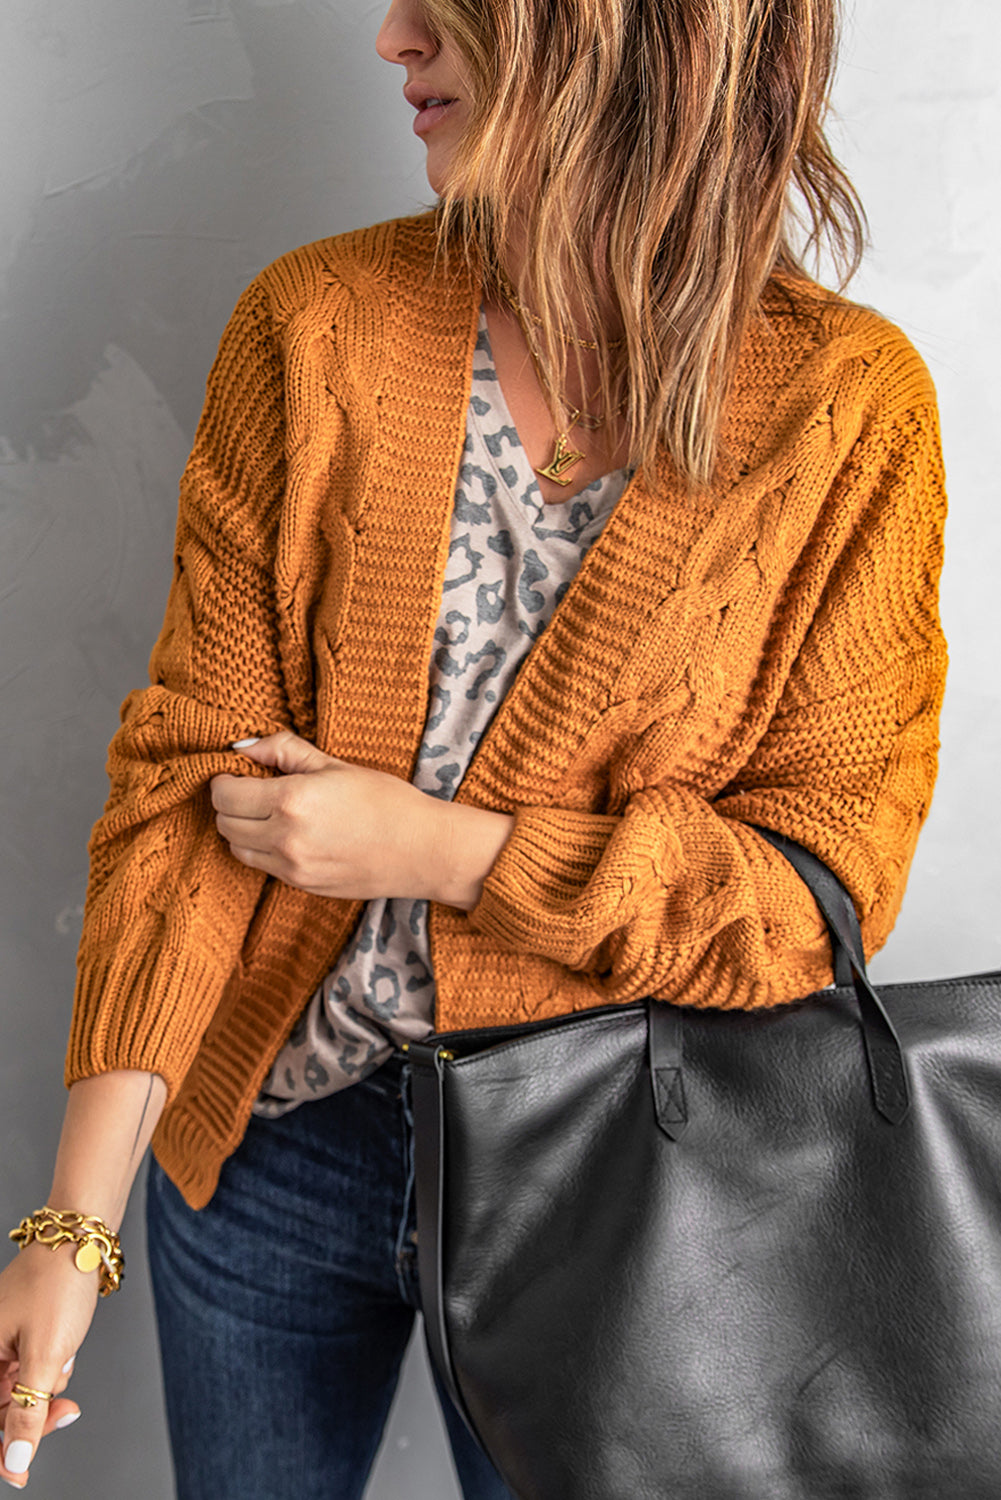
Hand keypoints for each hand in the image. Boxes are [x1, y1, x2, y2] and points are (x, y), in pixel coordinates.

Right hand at [0, 1243, 95, 1488]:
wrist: (81, 1237)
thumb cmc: (58, 1287)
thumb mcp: (45, 1357)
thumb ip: (27, 1413)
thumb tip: (14, 1466)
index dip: (2, 1450)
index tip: (21, 1477)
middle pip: (5, 1407)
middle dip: (37, 1410)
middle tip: (68, 1410)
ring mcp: (4, 1338)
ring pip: (25, 1387)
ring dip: (50, 1381)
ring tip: (65, 1352)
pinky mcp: (23, 1331)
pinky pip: (37, 1364)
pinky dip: (55, 1361)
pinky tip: (67, 1341)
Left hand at [210, 732, 513, 908]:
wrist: (422, 850)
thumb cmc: (385, 801)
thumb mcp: (334, 764)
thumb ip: (283, 750)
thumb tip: (244, 747)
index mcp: (291, 799)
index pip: (224, 794)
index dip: (224, 780)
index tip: (239, 774)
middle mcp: (284, 837)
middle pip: (224, 822)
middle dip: (230, 804)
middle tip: (252, 790)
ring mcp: (291, 867)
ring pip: (236, 848)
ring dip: (242, 829)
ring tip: (269, 814)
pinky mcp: (300, 886)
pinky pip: (261, 866)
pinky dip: (262, 850)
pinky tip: (289, 835)